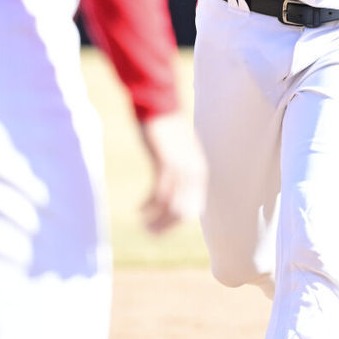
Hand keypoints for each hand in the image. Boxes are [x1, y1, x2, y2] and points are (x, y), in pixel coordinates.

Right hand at [136, 112, 206, 233]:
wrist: (159, 105)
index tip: (161, 228)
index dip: (177, 223)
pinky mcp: (165, 163)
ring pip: (170, 207)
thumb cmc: (166, 128)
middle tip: (149, 232)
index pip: (194, 208)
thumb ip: (180, 169)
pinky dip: (148, 206)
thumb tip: (174, 184)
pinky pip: (158, 194)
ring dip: (155, 220)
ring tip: (142, 225)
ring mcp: (181, 168)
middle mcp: (194, 173)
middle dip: (165, 227)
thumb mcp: (179, 152)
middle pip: (183, 212)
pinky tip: (138, 209)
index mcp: (199, 172)